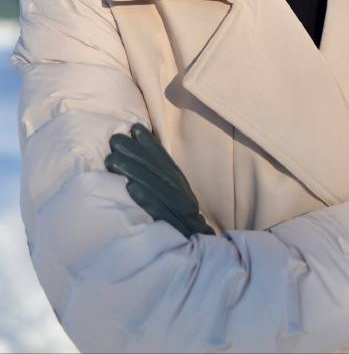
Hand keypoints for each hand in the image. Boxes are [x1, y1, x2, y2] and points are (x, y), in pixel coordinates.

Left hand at [105, 122, 215, 238]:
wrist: (198, 258)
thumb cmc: (178, 230)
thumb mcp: (173, 204)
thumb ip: (160, 185)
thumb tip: (139, 161)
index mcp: (182, 189)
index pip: (167, 163)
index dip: (151, 145)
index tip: (134, 128)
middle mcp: (184, 197)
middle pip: (160, 172)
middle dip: (137, 153)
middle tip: (114, 140)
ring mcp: (181, 214)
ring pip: (158, 188)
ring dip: (135, 171)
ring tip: (112, 160)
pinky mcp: (176, 231)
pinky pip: (159, 213)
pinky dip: (146, 199)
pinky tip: (130, 188)